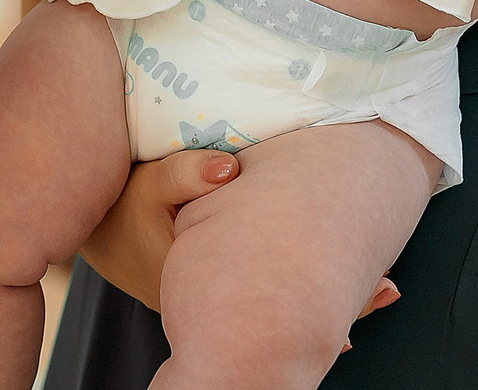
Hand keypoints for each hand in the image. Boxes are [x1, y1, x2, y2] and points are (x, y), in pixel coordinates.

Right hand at [81, 151, 398, 327]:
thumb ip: (188, 172)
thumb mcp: (151, 181)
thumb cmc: (122, 200)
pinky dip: (293, 284)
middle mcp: (211, 301)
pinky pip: (259, 292)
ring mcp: (209, 300)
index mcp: (204, 280)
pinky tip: (327, 283)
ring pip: (274, 303)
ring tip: (375, 290)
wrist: (89, 219)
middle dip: (335, 303)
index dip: (326, 300)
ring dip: (316, 294)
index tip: (375, 289)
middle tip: (387, 291)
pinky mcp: (207, 288)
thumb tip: (231, 167)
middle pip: (282, 310)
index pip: (275, 295)